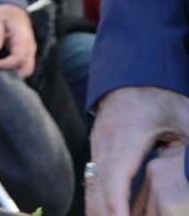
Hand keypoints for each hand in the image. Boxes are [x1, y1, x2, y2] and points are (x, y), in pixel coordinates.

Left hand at [0, 2, 36, 77]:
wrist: (12, 9)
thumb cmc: (4, 13)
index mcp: (23, 38)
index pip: (19, 58)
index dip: (5, 65)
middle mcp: (29, 47)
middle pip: (26, 69)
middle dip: (8, 72)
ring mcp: (28, 51)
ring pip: (24, 70)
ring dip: (7, 70)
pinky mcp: (24, 54)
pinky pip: (20, 66)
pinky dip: (8, 67)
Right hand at [89, 87, 188, 215]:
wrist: (134, 71)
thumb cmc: (163, 95)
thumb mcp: (187, 118)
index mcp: (127, 137)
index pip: (115, 178)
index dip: (117, 207)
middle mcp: (106, 143)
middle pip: (98, 188)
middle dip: (105, 215)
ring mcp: (99, 145)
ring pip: (93, 186)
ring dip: (99, 211)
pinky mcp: (100, 148)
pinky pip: (95, 180)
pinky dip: (100, 202)